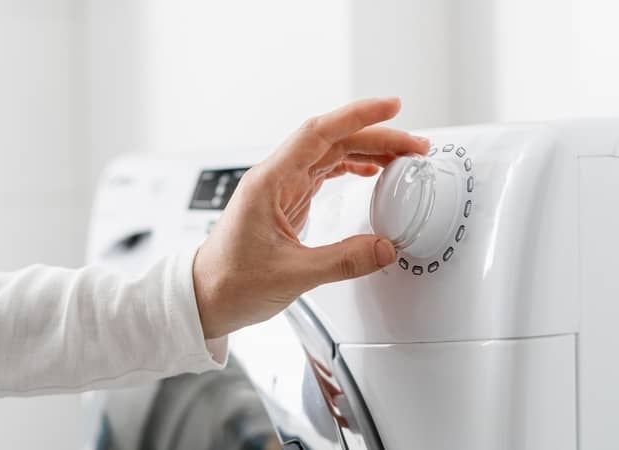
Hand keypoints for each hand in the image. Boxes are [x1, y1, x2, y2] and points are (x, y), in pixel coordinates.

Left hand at [193, 97, 428, 337]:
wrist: (205, 297)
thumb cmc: (229, 281)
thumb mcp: (291, 275)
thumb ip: (342, 262)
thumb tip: (384, 248)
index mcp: (269, 182)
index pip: (318, 133)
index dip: (357, 116)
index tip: (390, 107)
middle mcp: (275, 179)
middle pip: (331, 141)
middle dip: (375, 136)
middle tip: (413, 145)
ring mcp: (281, 189)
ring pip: (329, 155)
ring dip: (366, 151)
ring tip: (401, 156)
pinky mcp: (287, 203)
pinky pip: (323, 174)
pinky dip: (350, 168)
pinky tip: (369, 171)